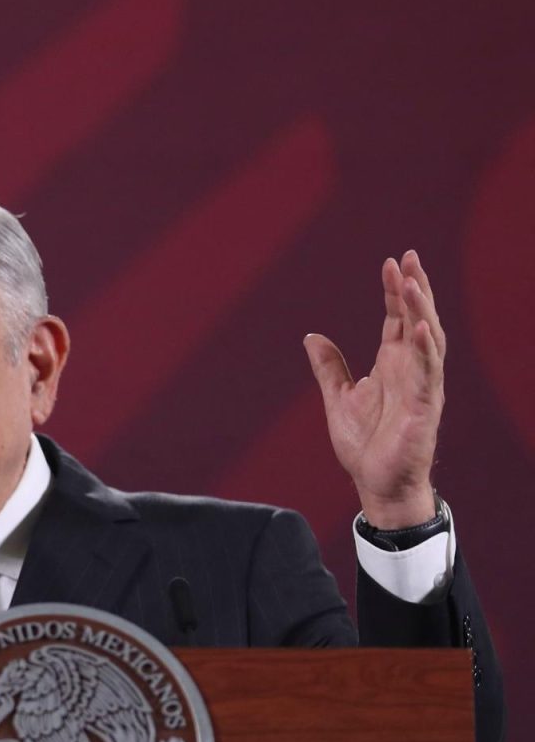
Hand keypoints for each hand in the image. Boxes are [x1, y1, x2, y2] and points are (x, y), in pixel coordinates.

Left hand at [303, 251, 443, 528]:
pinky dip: (427, 348)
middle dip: (414, 288)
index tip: (392, 262)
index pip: (397, 319)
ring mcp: (422, 386)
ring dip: (421, 309)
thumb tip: (312, 336)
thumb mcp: (338, 398)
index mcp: (393, 365)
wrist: (377, 484)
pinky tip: (422, 326)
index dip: (396, 291)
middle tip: (408, 257)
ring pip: (428, 339)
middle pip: (417, 319)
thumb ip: (329, 367)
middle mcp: (412, 370)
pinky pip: (429, 372)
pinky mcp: (425, 407)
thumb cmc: (366, 445)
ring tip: (412, 280)